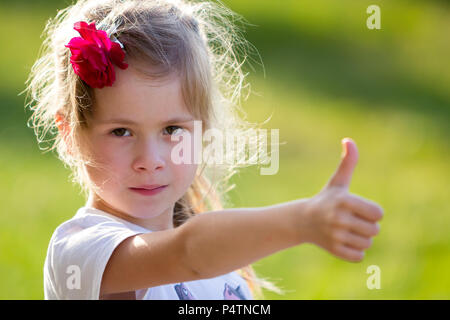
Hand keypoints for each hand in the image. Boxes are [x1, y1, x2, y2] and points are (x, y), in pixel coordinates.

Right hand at [303, 138, 383, 261]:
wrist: (302, 221)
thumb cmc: (326, 199)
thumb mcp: (337, 182)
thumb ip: (347, 162)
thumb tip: (349, 140)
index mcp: (344, 200)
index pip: (378, 213)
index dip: (371, 212)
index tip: (358, 210)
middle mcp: (339, 218)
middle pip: (374, 230)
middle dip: (366, 227)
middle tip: (351, 221)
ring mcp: (335, 235)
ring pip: (367, 244)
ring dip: (360, 239)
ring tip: (345, 231)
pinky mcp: (333, 249)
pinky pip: (358, 256)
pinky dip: (354, 251)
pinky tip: (342, 241)